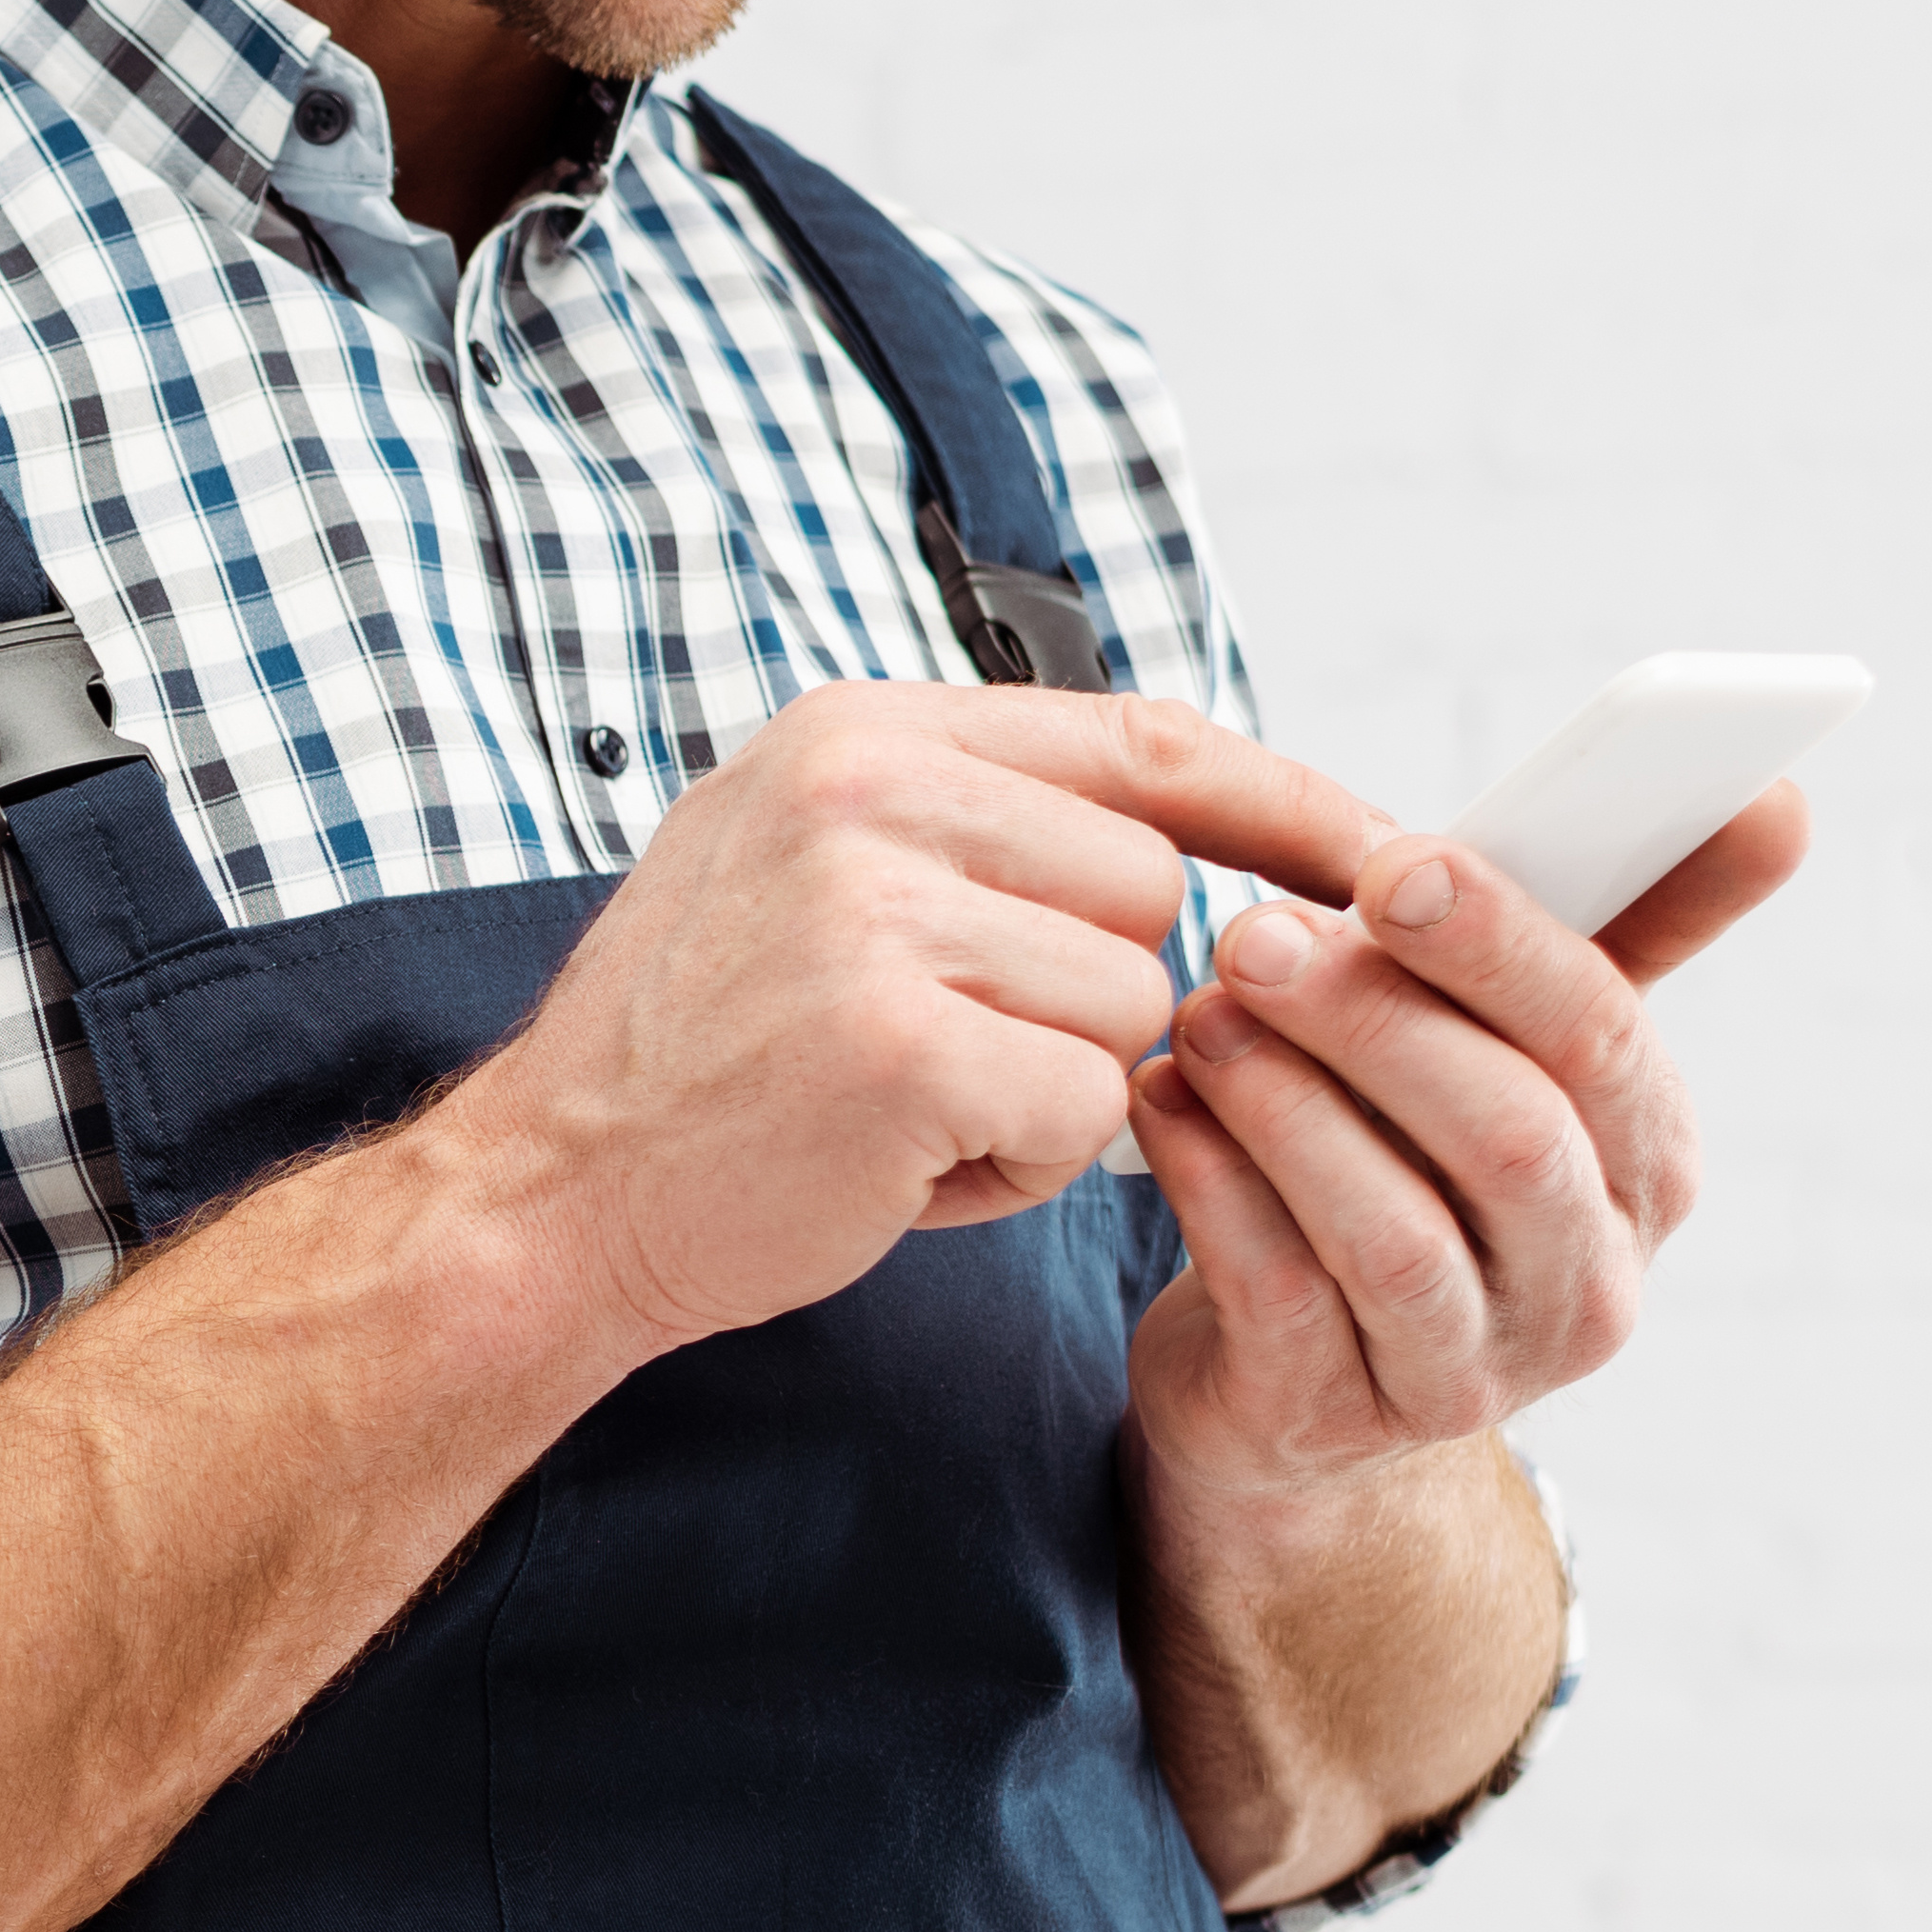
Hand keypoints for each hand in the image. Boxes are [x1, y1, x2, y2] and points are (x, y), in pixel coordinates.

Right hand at [441, 681, 1390, 1353]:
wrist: (549, 1200)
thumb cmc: (696, 1064)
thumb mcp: (805, 871)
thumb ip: (971, 826)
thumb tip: (1187, 834)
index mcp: (858, 731)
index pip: (1144, 739)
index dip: (1279, 805)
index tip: (1383, 857)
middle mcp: (866, 791)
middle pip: (1149, 885)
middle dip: (1087, 993)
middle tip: (940, 1052)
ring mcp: (877, 910)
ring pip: (1131, 999)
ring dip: (1051, 1086)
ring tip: (907, 1111)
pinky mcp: (901, 1042)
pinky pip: (1087, 1102)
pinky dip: (1020, 1163)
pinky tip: (904, 1167)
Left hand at [1119, 785, 1803, 1500]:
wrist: (1298, 1385)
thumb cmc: (1413, 1171)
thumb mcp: (1519, 1055)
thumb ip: (1618, 928)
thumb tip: (1773, 798)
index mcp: (1645, 1167)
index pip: (1604, 1039)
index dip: (1503, 945)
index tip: (1400, 863)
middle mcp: (1583, 1284)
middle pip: (1507, 1135)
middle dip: (1377, 1021)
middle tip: (1256, 937)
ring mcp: (1466, 1372)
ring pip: (1391, 1229)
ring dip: (1286, 1104)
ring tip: (1201, 1015)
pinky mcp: (1335, 1419)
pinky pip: (1277, 1291)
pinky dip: (1212, 1183)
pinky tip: (1161, 1101)